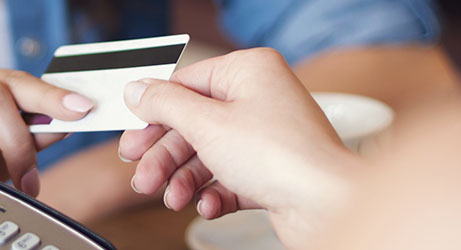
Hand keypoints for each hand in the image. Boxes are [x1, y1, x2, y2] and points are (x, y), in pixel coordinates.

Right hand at [118, 48, 361, 247]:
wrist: (327, 206)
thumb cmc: (281, 157)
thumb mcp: (206, 124)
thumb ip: (165, 105)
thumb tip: (139, 90)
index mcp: (249, 72)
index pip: (187, 84)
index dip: (155, 113)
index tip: (133, 135)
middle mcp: (260, 99)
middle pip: (194, 124)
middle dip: (166, 156)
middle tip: (144, 175)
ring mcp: (267, 137)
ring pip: (209, 155)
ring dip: (185, 179)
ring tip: (173, 197)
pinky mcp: (272, 171)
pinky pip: (230, 178)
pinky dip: (214, 193)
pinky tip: (207, 204)